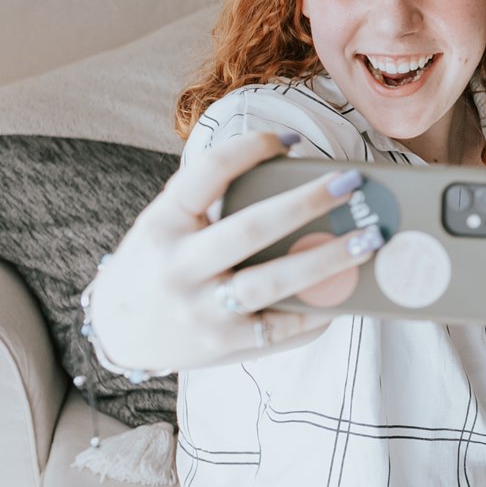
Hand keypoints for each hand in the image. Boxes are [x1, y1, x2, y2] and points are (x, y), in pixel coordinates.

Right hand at [85, 131, 381, 372]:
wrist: (117, 331)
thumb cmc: (159, 261)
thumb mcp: (166, 222)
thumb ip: (212, 199)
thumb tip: (295, 178)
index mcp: (163, 223)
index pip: (210, 172)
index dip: (254, 148)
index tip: (293, 140)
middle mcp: (179, 267)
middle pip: (252, 228)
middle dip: (307, 203)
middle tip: (351, 185)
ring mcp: (201, 311)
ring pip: (276, 282)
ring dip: (329, 260)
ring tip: (368, 240)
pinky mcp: (224, 346)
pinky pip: (283, 328)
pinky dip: (319, 309)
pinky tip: (345, 291)